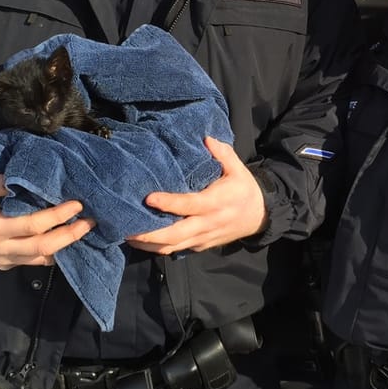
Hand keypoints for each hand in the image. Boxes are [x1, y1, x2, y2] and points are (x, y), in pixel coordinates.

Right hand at [0, 172, 91, 268]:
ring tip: (84, 230)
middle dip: (70, 235)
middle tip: (91, 221)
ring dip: (65, 246)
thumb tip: (17, 178)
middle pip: (44, 247)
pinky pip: (33, 262)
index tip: (77, 204)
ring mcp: (3, 260)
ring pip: (41, 258)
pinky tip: (65, 241)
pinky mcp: (3, 264)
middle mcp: (1, 248)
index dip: (58, 216)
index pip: (34, 225)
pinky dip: (52, 253)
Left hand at [128, 137, 265, 253]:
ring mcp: (203, 238)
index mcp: (216, 203)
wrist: (260, 216)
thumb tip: (206, 138)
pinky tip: (143, 241)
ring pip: (173, 247)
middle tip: (127, 230)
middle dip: (150, 235)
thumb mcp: (238, 169)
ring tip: (128, 236)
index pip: (189, 205)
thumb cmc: (244, 190)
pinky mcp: (201, 246)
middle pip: (176, 234)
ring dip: (150, 245)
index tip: (148, 198)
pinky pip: (177, 249)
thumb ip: (223, 154)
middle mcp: (208, 223)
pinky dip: (159, 247)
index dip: (168, 203)